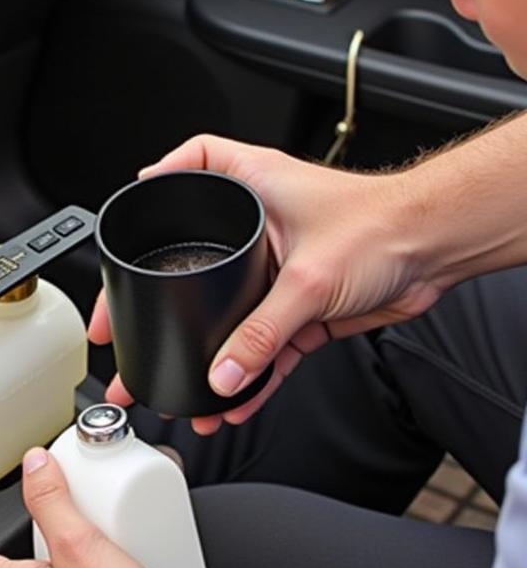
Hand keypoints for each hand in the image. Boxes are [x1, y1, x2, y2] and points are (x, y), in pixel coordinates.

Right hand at [88, 134, 442, 432]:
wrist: (440, 250)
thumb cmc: (387, 223)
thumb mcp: (309, 279)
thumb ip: (263, 333)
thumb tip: (223, 374)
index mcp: (252, 188)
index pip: (188, 167)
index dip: (156, 184)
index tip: (132, 215)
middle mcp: (260, 224)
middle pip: (199, 259)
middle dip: (166, 302)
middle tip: (128, 333)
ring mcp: (278, 267)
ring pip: (232, 313)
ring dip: (210, 353)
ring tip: (179, 390)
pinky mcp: (301, 304)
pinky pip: (266, 345)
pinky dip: (253, 373)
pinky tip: (236, 400)